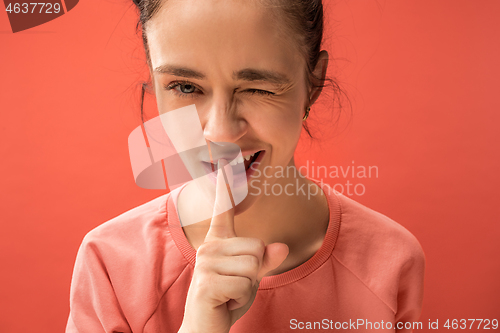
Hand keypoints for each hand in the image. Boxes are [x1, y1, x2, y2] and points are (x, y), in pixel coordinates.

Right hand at [179, 159, 288, 332]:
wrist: (206, 328)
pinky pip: (245, 284)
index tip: (225, 162)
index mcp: (218, 242)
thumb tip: (280, 247)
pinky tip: (226, 302)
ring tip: (230, 293)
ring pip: (253, 265)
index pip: (223, 210)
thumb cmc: (227, 298)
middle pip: (257, 246)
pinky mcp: (206, 283)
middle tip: (235, 285)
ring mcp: (205, 264)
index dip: (225, 187)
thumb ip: (265, 260)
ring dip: (248, 286)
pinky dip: (241, 298)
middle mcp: (209, 247)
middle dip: (255, 272)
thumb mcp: (251, 276)